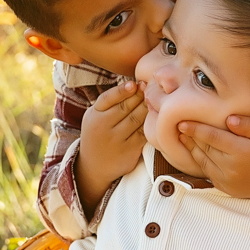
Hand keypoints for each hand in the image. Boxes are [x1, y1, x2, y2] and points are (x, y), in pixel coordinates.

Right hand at [74, 81, 147, 211]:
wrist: (95, 166)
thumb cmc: (99, 134)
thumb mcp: (95, 116)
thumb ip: (109, 102)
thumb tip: (134, 83)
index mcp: (94, 116)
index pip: (107, 99)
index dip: (122, 91)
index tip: (134, 84)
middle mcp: (103, 128)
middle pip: (125, 107)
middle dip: (139, 96)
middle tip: (150, 87)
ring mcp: (117, 140)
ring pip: (136, 118)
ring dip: (147, 107)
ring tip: (155, 98)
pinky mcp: (129, 150)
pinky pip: (143, 132)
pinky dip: (150, 122)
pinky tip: (156, 115)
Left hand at [176, 115, 249, 199]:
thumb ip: (249, 124)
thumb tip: (228, 119)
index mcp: (242, 152)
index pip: (212, 138)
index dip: (195, 130)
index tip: (182, 123)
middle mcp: (232, 169)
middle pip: (205, 150)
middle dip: (191, 139)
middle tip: (179, 128)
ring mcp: (229, 181)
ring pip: (204, 163)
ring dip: (193, 151)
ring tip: (184, 139)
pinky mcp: (230, 189)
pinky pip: (210, 175)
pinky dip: (202, 164)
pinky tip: (198, 154)